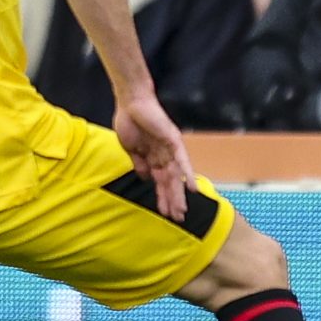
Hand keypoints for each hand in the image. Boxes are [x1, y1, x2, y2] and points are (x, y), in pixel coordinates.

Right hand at [113, 92, 195, 222]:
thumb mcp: (131, 149)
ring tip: (181, 210)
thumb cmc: (128, 122)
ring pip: (176, 176)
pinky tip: (192, 188)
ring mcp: (170, 148)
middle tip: (178, 218)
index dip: (162, 197)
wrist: (130, 102)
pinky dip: (187, 173)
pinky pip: (182, 160)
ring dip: (179, 193)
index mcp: (153, 158)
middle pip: (171, 182)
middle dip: (173, 200)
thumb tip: (146, 179)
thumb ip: (139, 163)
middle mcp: (165, 155)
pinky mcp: (174, 140)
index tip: (165, 213)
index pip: (160, 182)